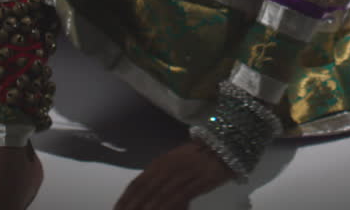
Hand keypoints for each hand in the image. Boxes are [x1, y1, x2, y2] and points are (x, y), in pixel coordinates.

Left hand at [113, 139, 233, 209]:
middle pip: (143, 192)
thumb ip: (161, 175)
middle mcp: (167, 168)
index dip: (125, 199)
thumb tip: (148, 194)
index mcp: (160, 162)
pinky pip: (175, 199)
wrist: (224, 145)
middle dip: (131, 207)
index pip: (137, 183)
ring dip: (145, 209)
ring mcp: (180, 175)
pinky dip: (164, 208)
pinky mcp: (195, 183)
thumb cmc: (199, 154)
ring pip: (157, 197)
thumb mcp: (176, 162)